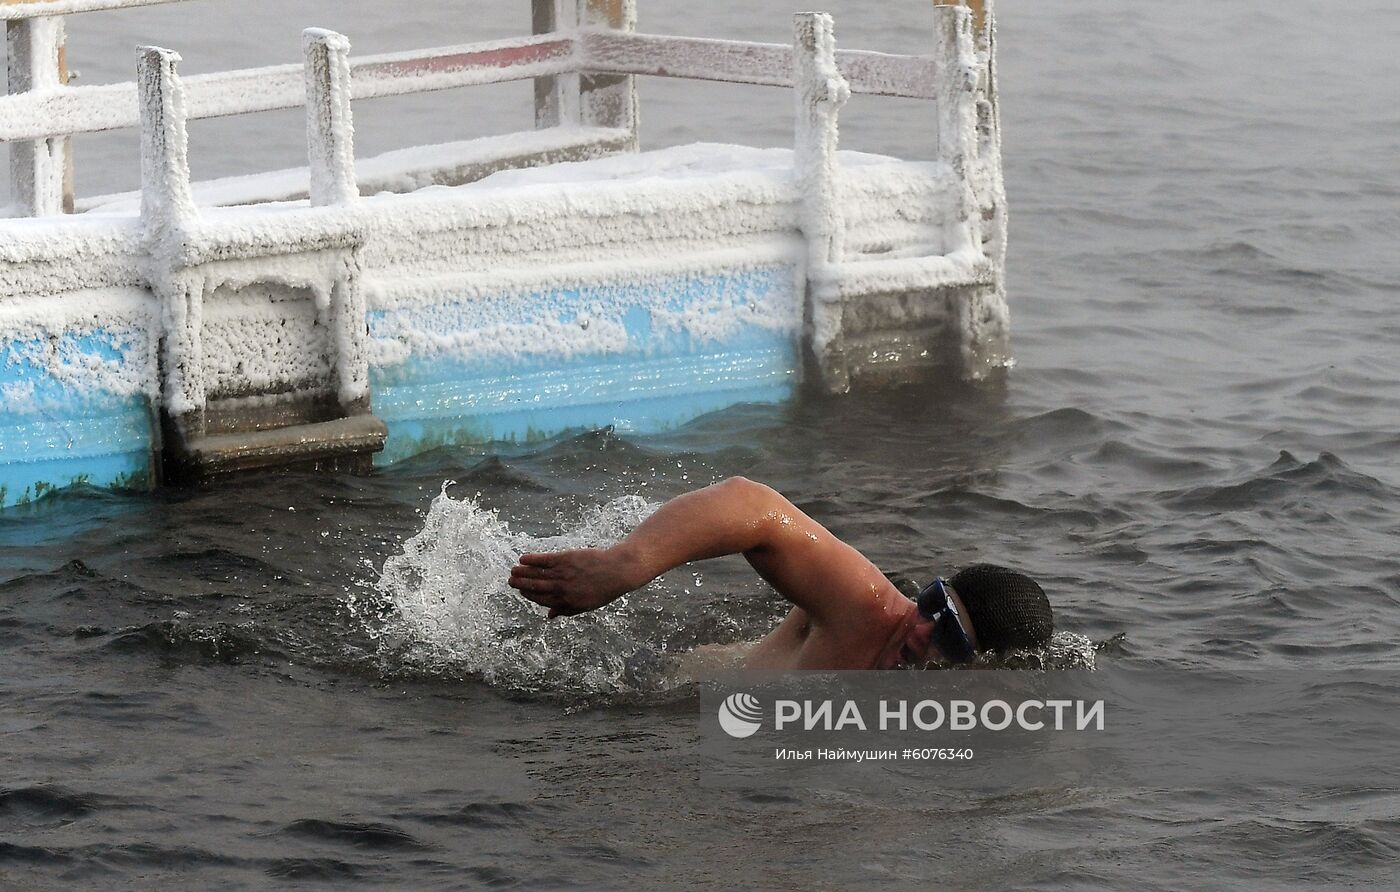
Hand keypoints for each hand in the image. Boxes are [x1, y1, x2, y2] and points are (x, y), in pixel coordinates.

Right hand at [507, 546, 642, 618]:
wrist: (617, 570)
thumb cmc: (604, 589)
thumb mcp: (587, 605)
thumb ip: (566, 610)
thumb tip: (549, 616)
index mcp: (567, 602)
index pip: (543, 600)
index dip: (530, 596)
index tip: (521, 592)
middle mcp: (563, 589)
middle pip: (537, 587)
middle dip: (522, 584)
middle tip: (511, 581)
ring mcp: (563, 574)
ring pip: (538, 574)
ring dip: (523, 572)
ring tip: (513, 570)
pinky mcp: (566, 559)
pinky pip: (544, 560)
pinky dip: (532, 560)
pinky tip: (523, 558)